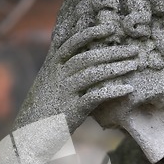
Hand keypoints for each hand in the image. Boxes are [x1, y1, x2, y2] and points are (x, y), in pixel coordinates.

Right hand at [13, 24, 137, 162]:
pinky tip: (128, 88)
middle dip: (113, 51)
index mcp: (51, 67)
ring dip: (116, 67)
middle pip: (88, 56)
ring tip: (135, 64)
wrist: (28, 136)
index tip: (110, 27)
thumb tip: (79, 60)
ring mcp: (64, 92)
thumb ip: (61, 71)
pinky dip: (113, 91)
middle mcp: (57, 75)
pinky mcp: (71, 110)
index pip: (72, 43)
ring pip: (94, 73)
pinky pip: (96, 96)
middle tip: (134, 49)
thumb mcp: (47, 85)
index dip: (91, 33)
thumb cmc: (42, 111)